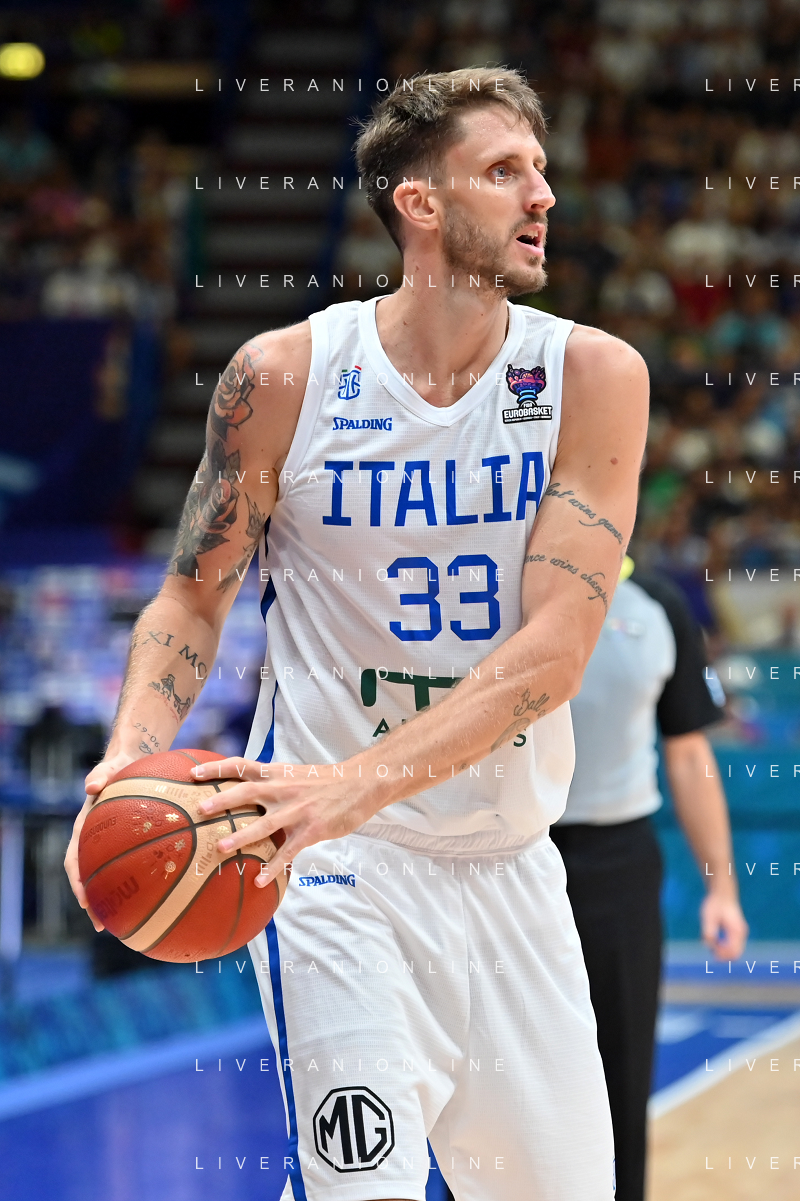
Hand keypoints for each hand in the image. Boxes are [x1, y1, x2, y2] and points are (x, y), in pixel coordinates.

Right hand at [64, 752, 139, 931]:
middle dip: (93, 900)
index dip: (77, 881)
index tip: (84, 900)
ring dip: (114, 897)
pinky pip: (132, 862)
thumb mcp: (112, 766)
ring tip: (126, 921)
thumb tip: (90, 786)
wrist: (131, 760)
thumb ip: (102, 773)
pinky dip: (138, 878)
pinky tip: (157, 892)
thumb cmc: (121, 764)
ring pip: (109, 874)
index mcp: (85, 826)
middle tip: (101, 924)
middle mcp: (95, 838)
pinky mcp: (129, 840)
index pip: (73, 858)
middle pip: (88, 876)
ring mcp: (112, 841)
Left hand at [190, 756, 374, 886]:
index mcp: (277, 773)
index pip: (241, 765)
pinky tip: (260, 880)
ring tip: (220, 849)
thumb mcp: (296, 773)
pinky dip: (273, 867)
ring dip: (241, 837)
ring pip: (263, 824)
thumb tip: (248, 789)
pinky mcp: (311, 830)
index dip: (217, 768)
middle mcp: (283, 789)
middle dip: (221, 801)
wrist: (361, 783)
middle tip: (200, 811)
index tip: (193, 773)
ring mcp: (297, 810)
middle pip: (246, 792)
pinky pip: (288, 851)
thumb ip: (273, 781)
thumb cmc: (327, 780)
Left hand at [700, 891, 748, 959]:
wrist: (722, 892)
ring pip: (735, 951)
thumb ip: (708, 932)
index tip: (711, 949)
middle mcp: (742, 934)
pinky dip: (724, 947)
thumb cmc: (715, 903)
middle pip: (736, 954)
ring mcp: (741, 933)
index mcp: (737, 931)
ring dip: (723, 951)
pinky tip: (715, 940)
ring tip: (712, 944)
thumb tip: (708, 946)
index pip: (733, 952)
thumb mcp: (708, 917)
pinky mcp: (737, 931)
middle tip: (710, 950)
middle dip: (723, 956)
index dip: (721, 955)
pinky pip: (733, 945)